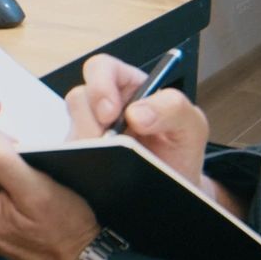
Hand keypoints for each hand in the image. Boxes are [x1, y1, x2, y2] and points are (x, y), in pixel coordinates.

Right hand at [62, 54, 220, 206]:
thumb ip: (174, 108)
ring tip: (109, 162)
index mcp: (129, 87)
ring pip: (71, 128)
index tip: (110, 113)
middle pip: (79, 98)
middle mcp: (103, 106)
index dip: (99, 85)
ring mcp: (89, 131)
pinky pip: (68, 155)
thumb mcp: (192, 126)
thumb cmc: (181, 151)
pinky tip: (99, 174)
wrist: (175, 191)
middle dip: (89, 122)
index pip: (102, 68)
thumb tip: (135, 113)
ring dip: (86, 145)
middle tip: (106, 144)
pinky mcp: (80, 156)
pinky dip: (81, 163)